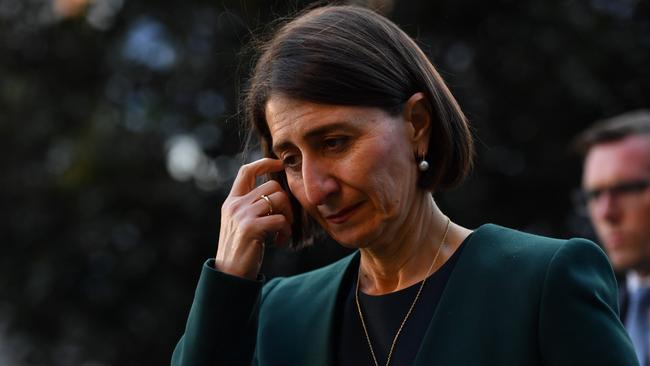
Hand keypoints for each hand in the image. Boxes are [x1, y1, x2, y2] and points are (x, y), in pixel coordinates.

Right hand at [215, 158, 292, 279]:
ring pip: (279, 199)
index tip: (280, 164)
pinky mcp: (251, 228)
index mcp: (232, 202)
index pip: (246, 171)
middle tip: (285, 222)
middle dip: (286, 202)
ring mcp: (242, 215)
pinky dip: (286, 231)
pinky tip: (280, 241)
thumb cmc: (241, 250)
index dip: (264, 163)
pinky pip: (280, 219)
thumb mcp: (241, 223)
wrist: (230, 275)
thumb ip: (252, 207)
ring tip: (283, 233)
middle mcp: (235, 205)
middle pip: (272, 186)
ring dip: (288, 217)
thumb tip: (275, 193)